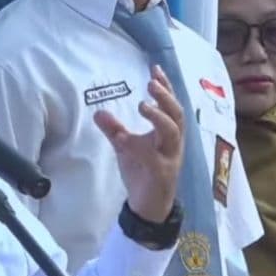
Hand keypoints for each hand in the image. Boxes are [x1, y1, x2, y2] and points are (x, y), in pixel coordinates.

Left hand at [93, 65, 182, 222]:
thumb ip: (115, 129)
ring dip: (158, 116)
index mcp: (168, 133)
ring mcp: (170, 158)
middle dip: (166, 97)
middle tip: (151, 83)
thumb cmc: (142, 172)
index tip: (155, 69)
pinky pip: (153, 158)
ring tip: (143, 105)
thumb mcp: (126, 147)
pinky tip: (123, 139)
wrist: (149, 206)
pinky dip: (137, 146)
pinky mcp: (162, 174)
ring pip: (172, 132)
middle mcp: (173, 143)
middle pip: (177, 115)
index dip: (166, 87)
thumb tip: (98, 111)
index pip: (171, 105)